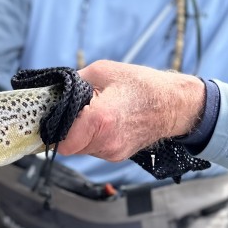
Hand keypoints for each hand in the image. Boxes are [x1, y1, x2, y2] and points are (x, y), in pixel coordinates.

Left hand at [57, 60, 205, 161]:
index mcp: (100, 119)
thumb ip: (73, 82)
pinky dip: (93, 138)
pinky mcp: (118, 156)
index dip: (53, 129)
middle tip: (75, 111)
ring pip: (81, 149)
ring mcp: (113, 152)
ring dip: (80, 134)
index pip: (60, 141)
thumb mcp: (103, 71)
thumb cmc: (142, 85)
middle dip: (66, 130)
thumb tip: (54, 91)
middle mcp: (106, 142)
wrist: (173, 104)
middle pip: (68, 146)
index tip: (54, 117)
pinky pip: (94, 149)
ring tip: (94, 114)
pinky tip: (104, 122)